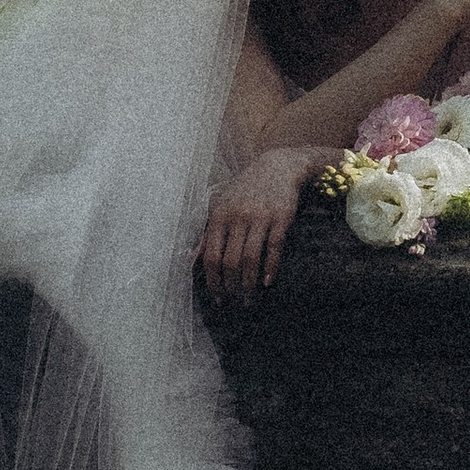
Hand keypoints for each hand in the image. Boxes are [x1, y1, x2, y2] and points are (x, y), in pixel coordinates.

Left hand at [197, 146, 314, 305]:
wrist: (277, 166)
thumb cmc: (245, 190)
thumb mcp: (221, 206)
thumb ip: (206, 233)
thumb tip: (189, 259)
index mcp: (219, 216)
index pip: (212, 257)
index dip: (214, 282)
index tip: (218, 298)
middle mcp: (238, 217)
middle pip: (230, 262)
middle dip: (231, 288)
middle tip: (235, 302)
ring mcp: (260, 218)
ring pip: (251, 259)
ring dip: (249, 284)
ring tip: (250, 299)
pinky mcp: (281, 218)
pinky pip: (274, 248)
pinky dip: (270, 268)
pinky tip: (267, 282)